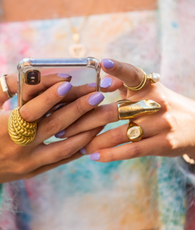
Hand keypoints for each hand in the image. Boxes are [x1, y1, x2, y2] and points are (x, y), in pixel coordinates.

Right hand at [0, 73, 103, 212]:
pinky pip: (60, 160)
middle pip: (55, 125)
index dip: (51, 95)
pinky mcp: (34, 171)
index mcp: (3, 128)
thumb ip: (4, 88)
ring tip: (101, 117)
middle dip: (78, 109)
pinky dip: (77, 149)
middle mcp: (20, 147)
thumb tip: (29, 74)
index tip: (69, 82)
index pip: (33, 109)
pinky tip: (91, 138)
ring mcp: (29, 162)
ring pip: (64, 147)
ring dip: (86, 132)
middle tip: (97, 96)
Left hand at [60, 59, 194, 161]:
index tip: (102, 63)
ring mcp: (160, 125)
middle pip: (114, 111)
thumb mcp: (147, 92)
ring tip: (74, 145)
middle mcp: (155, 103)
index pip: (133, 74)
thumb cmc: (162, 106)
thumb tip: (101, 80)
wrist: (194, 126)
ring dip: (94, 141)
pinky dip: (111, 154)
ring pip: (120, 133)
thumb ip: (125, 84)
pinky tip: (94, 157)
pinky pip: (132, 150)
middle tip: (62, 128)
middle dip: (84, 121)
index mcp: (149, 87)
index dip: (118, 68)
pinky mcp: (163, 144)